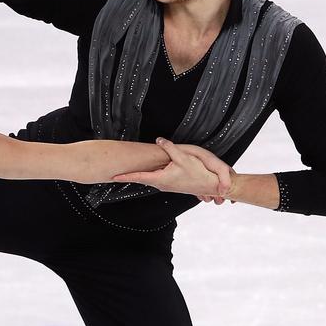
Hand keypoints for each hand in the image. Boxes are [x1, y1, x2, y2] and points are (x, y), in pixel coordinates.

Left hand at [112, 138, 231, 196]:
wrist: (211, 186)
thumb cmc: (198, 173)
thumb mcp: (184, 157)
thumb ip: (170, 148)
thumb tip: (159, 139)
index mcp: (161, 178)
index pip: (139, 177)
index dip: (126, 176)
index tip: (114, 177)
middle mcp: (161, 183)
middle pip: (140, 179)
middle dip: (127, 176)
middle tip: (113, 174)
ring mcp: (165, 185)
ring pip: (147, 179)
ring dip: (137, 176)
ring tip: (124, 173)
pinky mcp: (171, 184)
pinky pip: (155, 178)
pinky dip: (147, 176)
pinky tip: (144, 172)